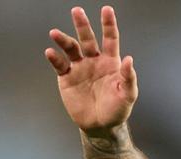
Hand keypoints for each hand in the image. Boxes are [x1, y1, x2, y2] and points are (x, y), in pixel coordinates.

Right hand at [45, 6, 137, 132]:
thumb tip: (130, 59)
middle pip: (88, 39)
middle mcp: (94, 61)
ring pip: (71, 49)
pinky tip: (51, 53)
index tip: (107, 10)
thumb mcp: (128, 95)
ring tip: (55, 33)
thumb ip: (129, 77)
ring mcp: (80, 68)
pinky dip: (55, 58)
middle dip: (82, 25)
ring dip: (63, 40)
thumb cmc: (117, 109)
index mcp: (111, 62)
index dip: (108, 24)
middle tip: (77, 11)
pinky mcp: (67, 78)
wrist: (101, 125)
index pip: (110, 39)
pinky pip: (60, 65)